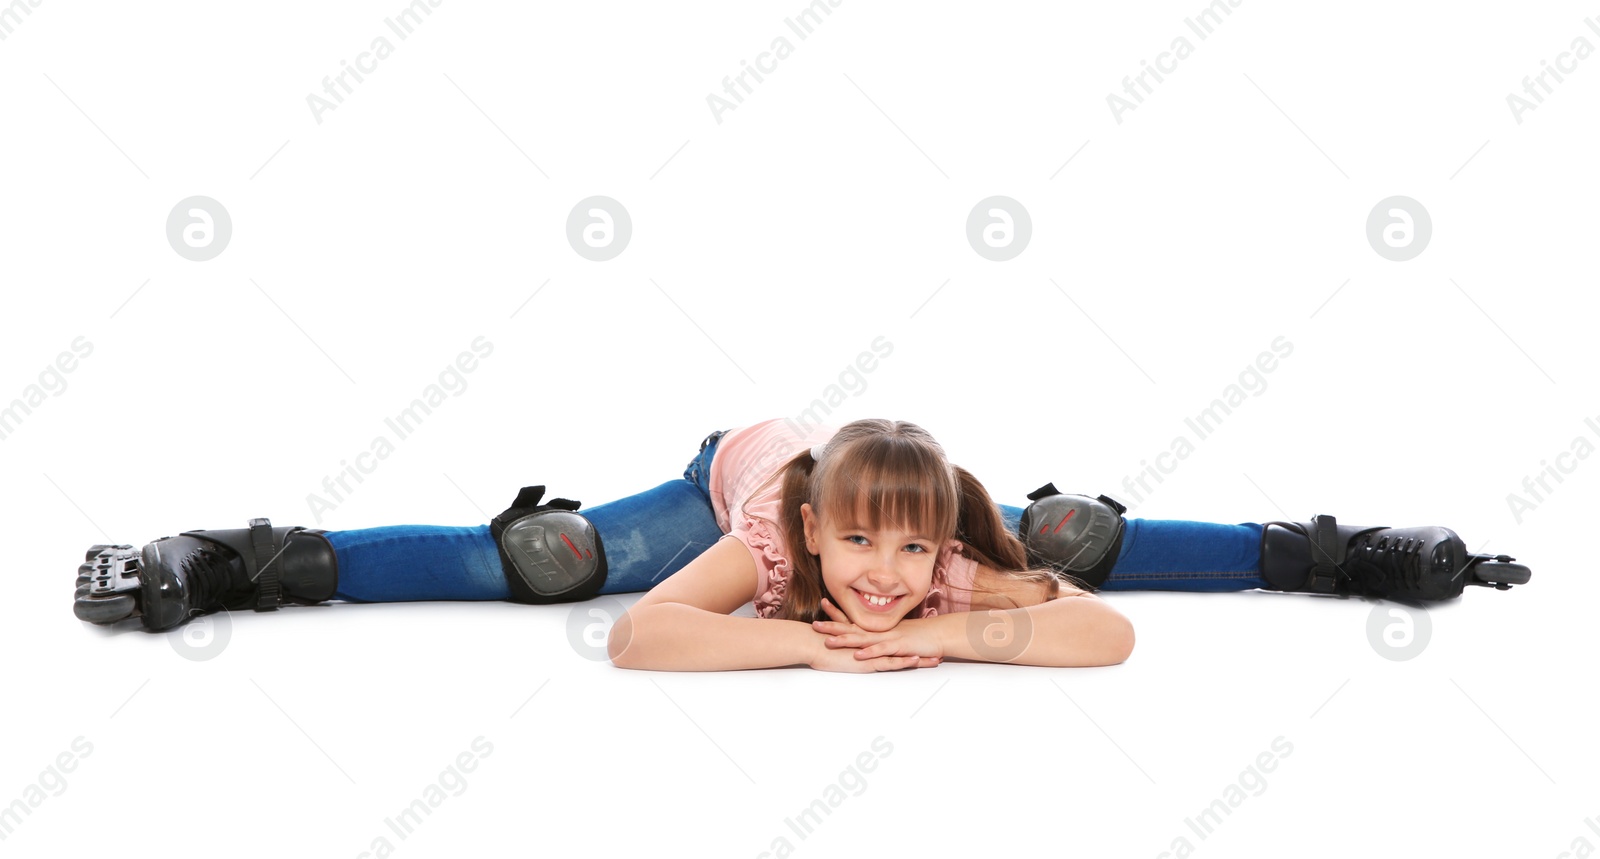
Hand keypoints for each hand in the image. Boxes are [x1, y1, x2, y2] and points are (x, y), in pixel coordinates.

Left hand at [811, 597, 945, 661]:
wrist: (940, 635)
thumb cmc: (920, 635)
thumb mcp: (897, 634)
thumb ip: (883, 634)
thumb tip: (870, 636)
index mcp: (879, 627)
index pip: (855, 618)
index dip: (838, 612)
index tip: (823, 603)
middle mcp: (881, 630)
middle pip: (853, 628)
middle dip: (834, 626)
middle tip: (815, 625)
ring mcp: (889, 637)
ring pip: (864, 639)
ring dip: (846, 640)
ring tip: (829, 641)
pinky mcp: (899, 647)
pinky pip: (882, 650)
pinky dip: (870, 652)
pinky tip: (858, 654)